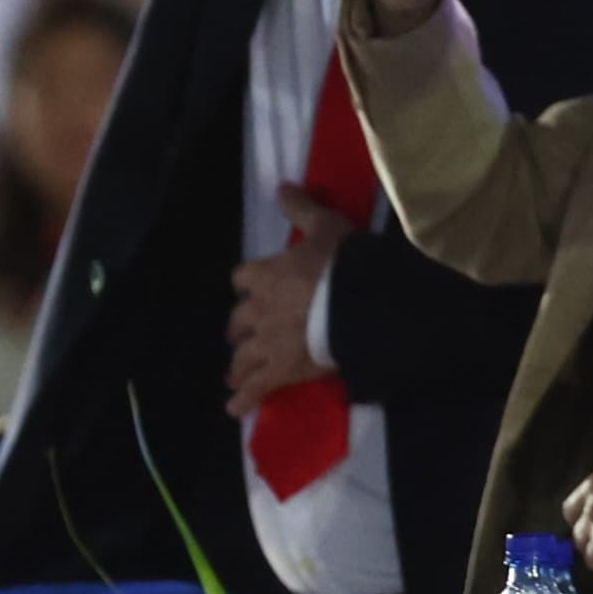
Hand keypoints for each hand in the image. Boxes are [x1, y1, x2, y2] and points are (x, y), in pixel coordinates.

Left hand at [225, 186, 345, 416]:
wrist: (358, 304)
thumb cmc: (343, 263)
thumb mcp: (325, 225)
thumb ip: (301, 207)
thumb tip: (282, 184)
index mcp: (264, 275)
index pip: (243, 278)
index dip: (250, 283)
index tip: (255, 286)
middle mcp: (257, 311)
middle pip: (237, 321)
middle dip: (239, 328)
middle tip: (243, 336)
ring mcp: (266, 344)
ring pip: (242, 357)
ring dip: (237, 364)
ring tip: (234, 374)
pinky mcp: (280, 372)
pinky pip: (255, 389)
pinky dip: (243, 400)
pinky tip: (234, 409)